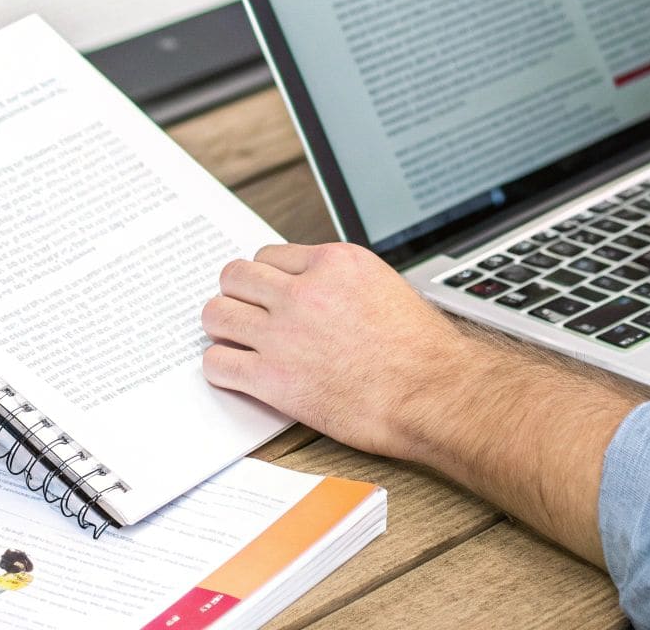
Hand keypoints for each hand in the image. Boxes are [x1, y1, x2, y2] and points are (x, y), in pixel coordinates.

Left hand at [201, 240, 648, 569]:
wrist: (433, 394)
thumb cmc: (424, 353)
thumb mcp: (386, 288)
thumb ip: (342, 282)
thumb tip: (317, 286)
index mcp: (334, 263)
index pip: (269, 255)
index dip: (267, 278)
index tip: (268, 293)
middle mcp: (303, 292)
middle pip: (235, 276)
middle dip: (238, 295)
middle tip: (244, 312)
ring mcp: (284, 334)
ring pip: (216, 313)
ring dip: (222, 326)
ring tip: (234, 339)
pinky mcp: (273, 378)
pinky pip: (218, 363)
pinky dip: (222, 367)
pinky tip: (237, 372)